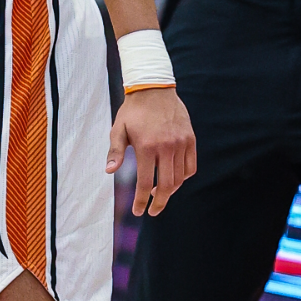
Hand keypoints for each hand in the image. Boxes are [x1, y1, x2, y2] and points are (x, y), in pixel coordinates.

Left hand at [107, 87, 195, 216]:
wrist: (154, 88)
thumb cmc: (133, 111)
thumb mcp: (118, 129)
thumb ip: (115, 151)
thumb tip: (109, 171)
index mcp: (146, 146)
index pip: (146, 183)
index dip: (142, 201)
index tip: (138, 212)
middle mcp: (166, 146)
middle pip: (167, 185)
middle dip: (159, 203)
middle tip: (153, 211)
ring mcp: (180, 143)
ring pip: (180, 178)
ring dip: (171, 191)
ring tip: (159, 194)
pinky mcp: (190, 139)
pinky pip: (190, 166)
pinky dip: (183, 178)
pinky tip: (174, 179)